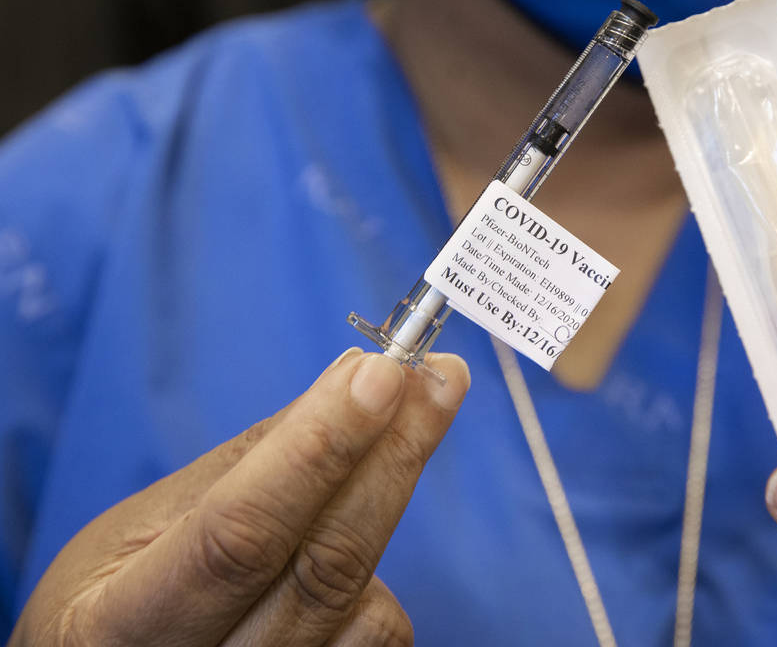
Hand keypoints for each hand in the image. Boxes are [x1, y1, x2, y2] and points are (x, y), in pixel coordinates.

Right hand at [10, 347, 469, 646]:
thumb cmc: (117, 595)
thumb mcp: (144, 526)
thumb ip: (250, 462)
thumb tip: (356, 379)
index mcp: (121, 623)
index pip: (241, 534)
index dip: (320, 450)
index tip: (384, 374)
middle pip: (324, 570)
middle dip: (393, 457)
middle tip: (441, 378)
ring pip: (366, 604)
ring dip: (391, 499)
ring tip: (399, 431)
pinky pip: (377, 635)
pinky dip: (375, 574)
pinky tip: (350, 530)